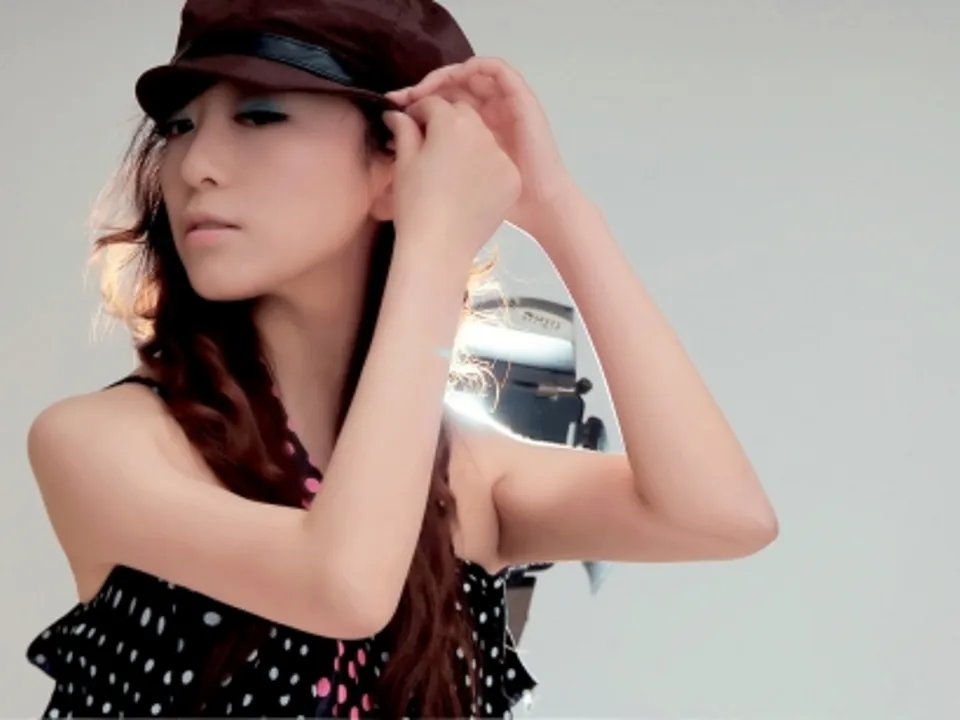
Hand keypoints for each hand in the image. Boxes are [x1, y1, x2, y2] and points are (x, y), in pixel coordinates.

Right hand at [382, 97, 520, 264]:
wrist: (439, 247)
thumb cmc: (416, 205)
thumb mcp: (404, 163)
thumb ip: (404, 130)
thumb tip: (397, 113)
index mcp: (451, 123)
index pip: (434, 104)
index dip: (419, 113)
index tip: (410, 126)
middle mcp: (481, 133)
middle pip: (463, 115)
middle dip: (447, 124)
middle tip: (431, 147)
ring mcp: (500, 157)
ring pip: (483, 138)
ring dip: (468, 144)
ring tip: (451, 170)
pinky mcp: (511, 179)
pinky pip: (497, 163)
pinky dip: (484, 168)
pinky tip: (468, 187)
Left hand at [386, 57, 577, 238]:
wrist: (536, 207)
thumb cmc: (492, 202)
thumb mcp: (454, 177)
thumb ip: (426, 152)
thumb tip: (396, 129)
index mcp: (470, 134)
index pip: (441, 106)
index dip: (417, 103)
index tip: (394, 109)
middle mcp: (487, 115)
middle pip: (454, 88)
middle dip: (427, 87)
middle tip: (403, 96)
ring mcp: (505, 105)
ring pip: (473, 76)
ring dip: (447, 76)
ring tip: (424, 88)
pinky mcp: (521, 99)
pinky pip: (499, 70)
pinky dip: (476, 68)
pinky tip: (454, 79)